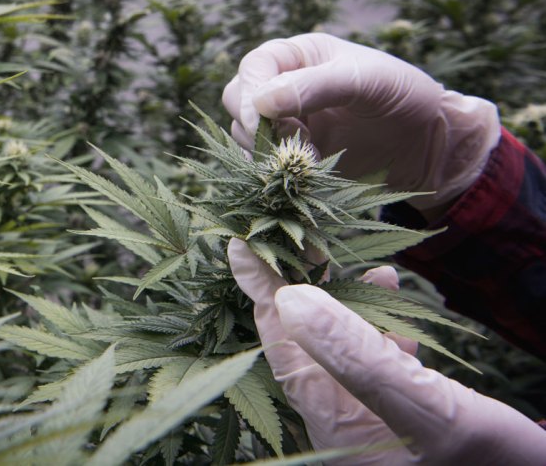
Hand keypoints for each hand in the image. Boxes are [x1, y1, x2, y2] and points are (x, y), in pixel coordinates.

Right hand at [222, 33, 499, 213]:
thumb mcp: (367, 81)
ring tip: (310, 160)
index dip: (253, 95)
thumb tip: (262, 103)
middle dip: (256, 125)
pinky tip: (306, 176)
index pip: (253, 68)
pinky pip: (262, 163)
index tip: (265, 123)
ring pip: (244, 135)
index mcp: (297, 56)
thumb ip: (316, 86)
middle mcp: (282, 86)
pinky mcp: (290, 155)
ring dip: (268, 151)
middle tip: (295, 143)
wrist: (426, 144)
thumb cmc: (403, 98)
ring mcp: (283, 122)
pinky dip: (274, 171)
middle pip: (238, 100)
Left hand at [227, 238, 545, 464]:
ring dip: (343, 303)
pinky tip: (393, 295)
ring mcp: (375, 425)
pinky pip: (380, 365)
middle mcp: (345, 428)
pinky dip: (383, 328)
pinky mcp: (407, 422)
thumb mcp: (425, 411)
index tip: (240, 245)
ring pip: (342, 350)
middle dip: (297, 289)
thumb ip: (358, 357)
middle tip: (292, 237)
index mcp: (335, 429)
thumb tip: (291, 299)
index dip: (260, 294)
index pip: (282, 348)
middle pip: (305, 346)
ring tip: (350, 257)